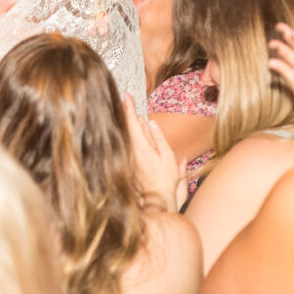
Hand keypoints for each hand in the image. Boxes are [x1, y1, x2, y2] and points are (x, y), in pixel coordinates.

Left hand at [125, 94, 184, 211]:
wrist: (156, 198)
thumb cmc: (165, 178)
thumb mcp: (167, 156)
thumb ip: (158, 138)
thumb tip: (150, 122)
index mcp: (141, 146)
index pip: (132, 122)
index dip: (128, 107)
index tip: (126, 96)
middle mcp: (131, 150)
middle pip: (126, 127)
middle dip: (128, 113)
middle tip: (128, 101)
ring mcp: (128, 156)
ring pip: (127, 135)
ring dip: (130, 125)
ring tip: (135, 116)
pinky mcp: (128, 162)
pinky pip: (128, 144)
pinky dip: (130, 135)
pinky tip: (136, 133)